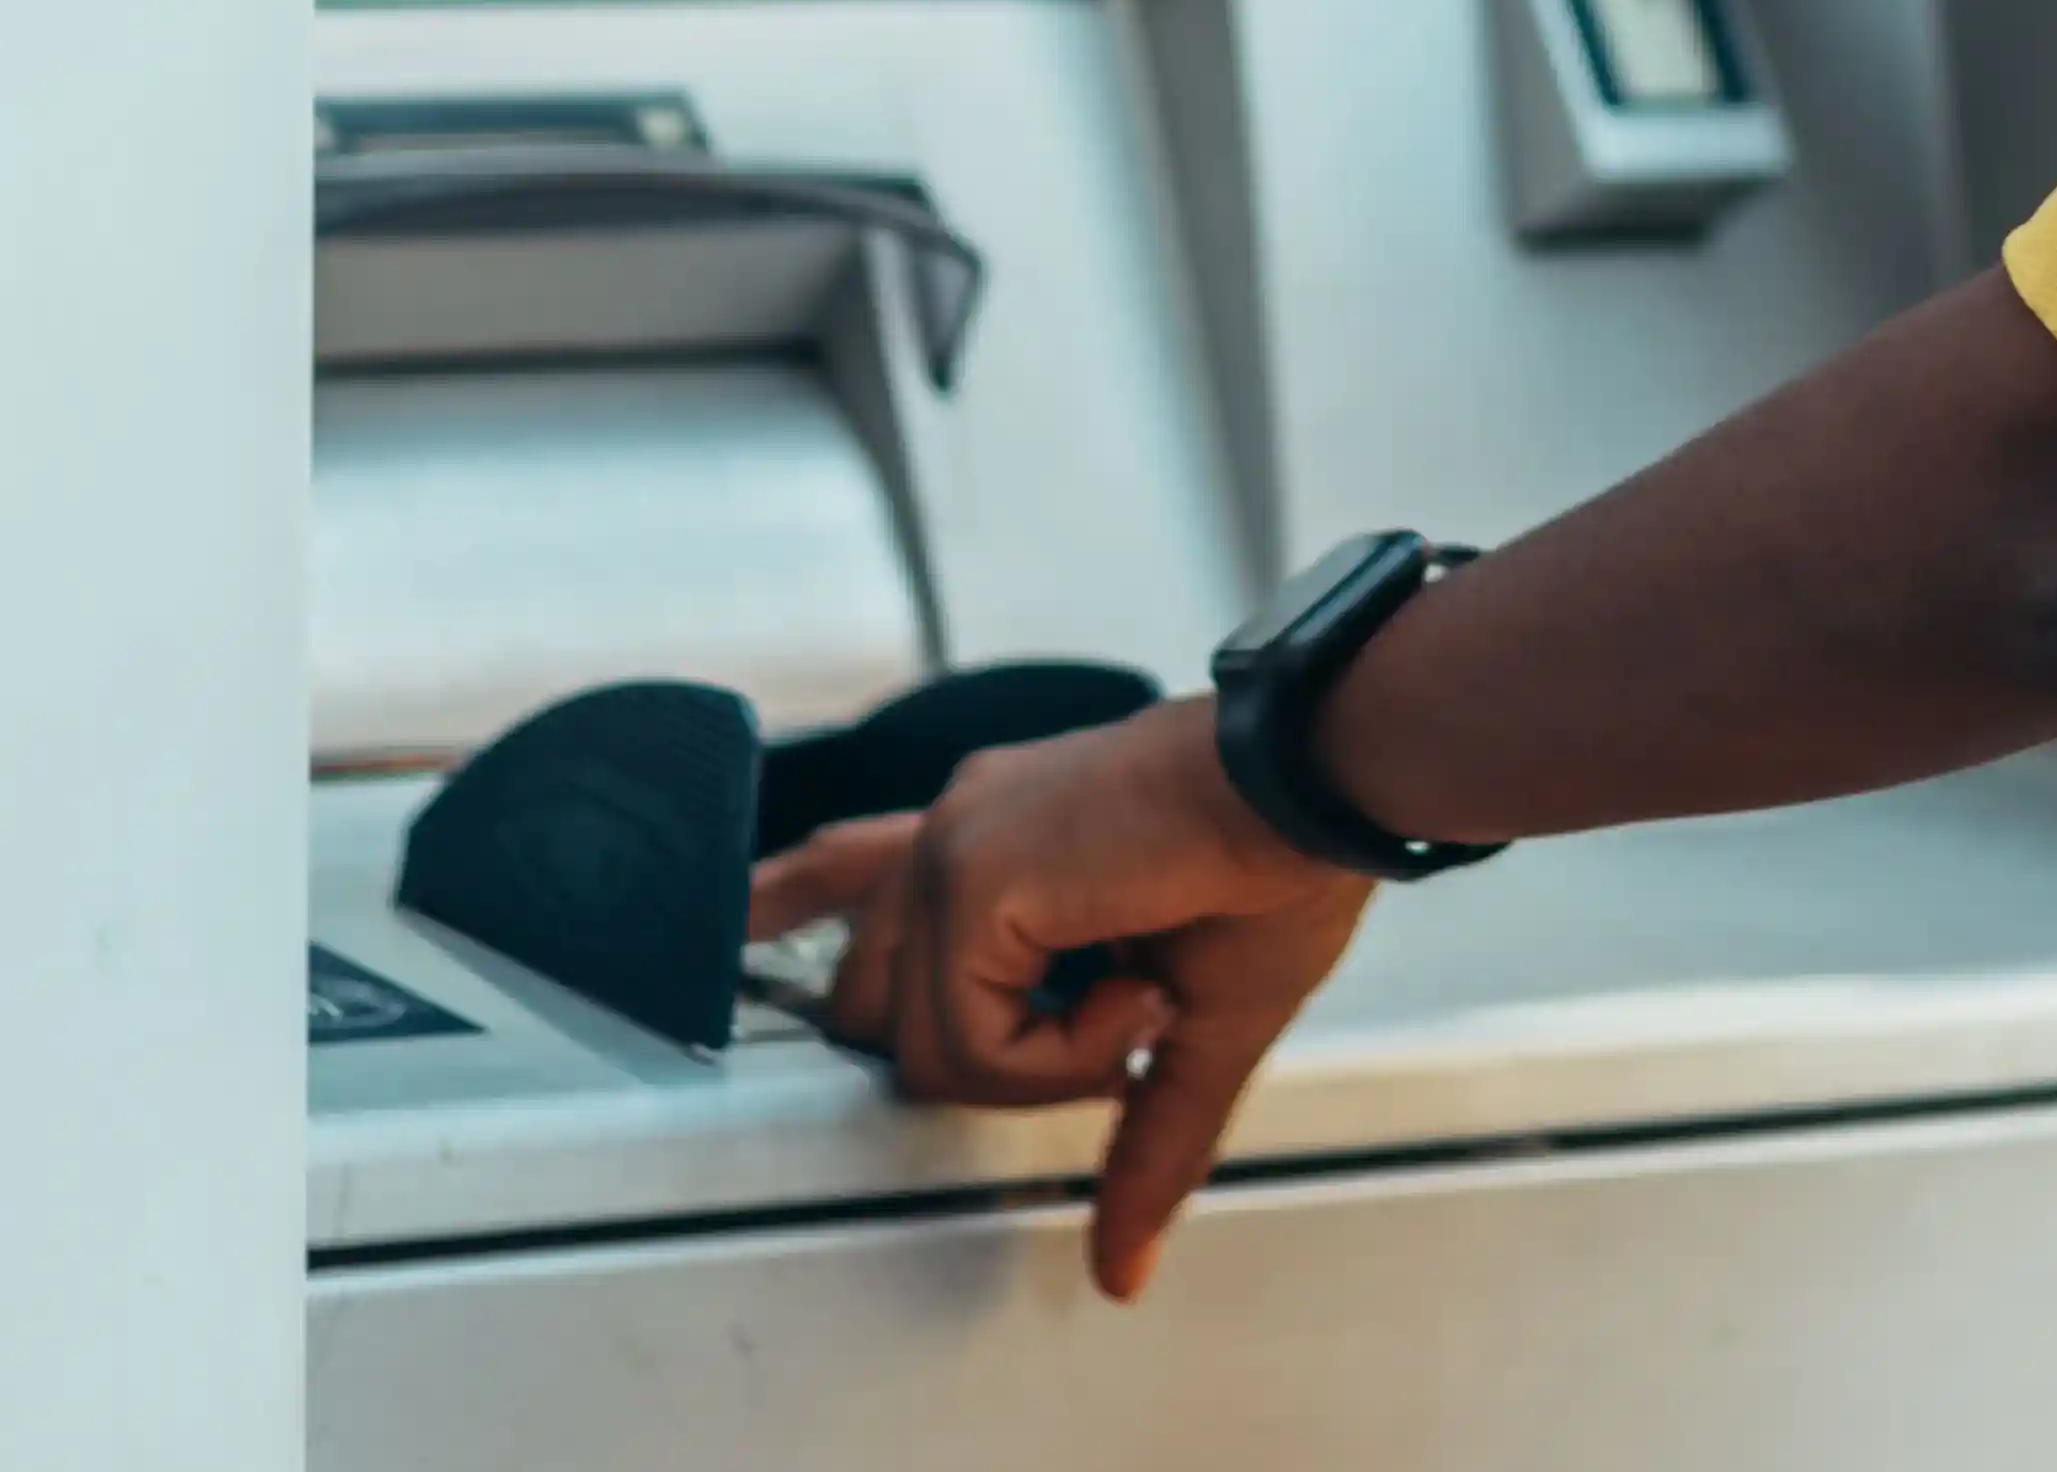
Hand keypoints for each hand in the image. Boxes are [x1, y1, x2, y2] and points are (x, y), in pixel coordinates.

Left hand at [747, 698, 1371, 1300]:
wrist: (1319, 789)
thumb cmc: (1276, 871)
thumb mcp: (1195, 1028)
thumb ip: (1137, 1140)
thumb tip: (1124, 1269)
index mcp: (996, 838)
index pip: (842, 869)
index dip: (780, 904)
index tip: (737, 928)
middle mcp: (958, 833)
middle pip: (872, 1005)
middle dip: (988, 1059)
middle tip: (1112, 1030)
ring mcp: (955, 851)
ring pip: (920, 1046)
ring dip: (1044, 1064)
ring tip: (1140, 1006)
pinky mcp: (974, 878)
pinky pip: (967, 1040)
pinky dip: (1060, 1055)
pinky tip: (1134, 996)